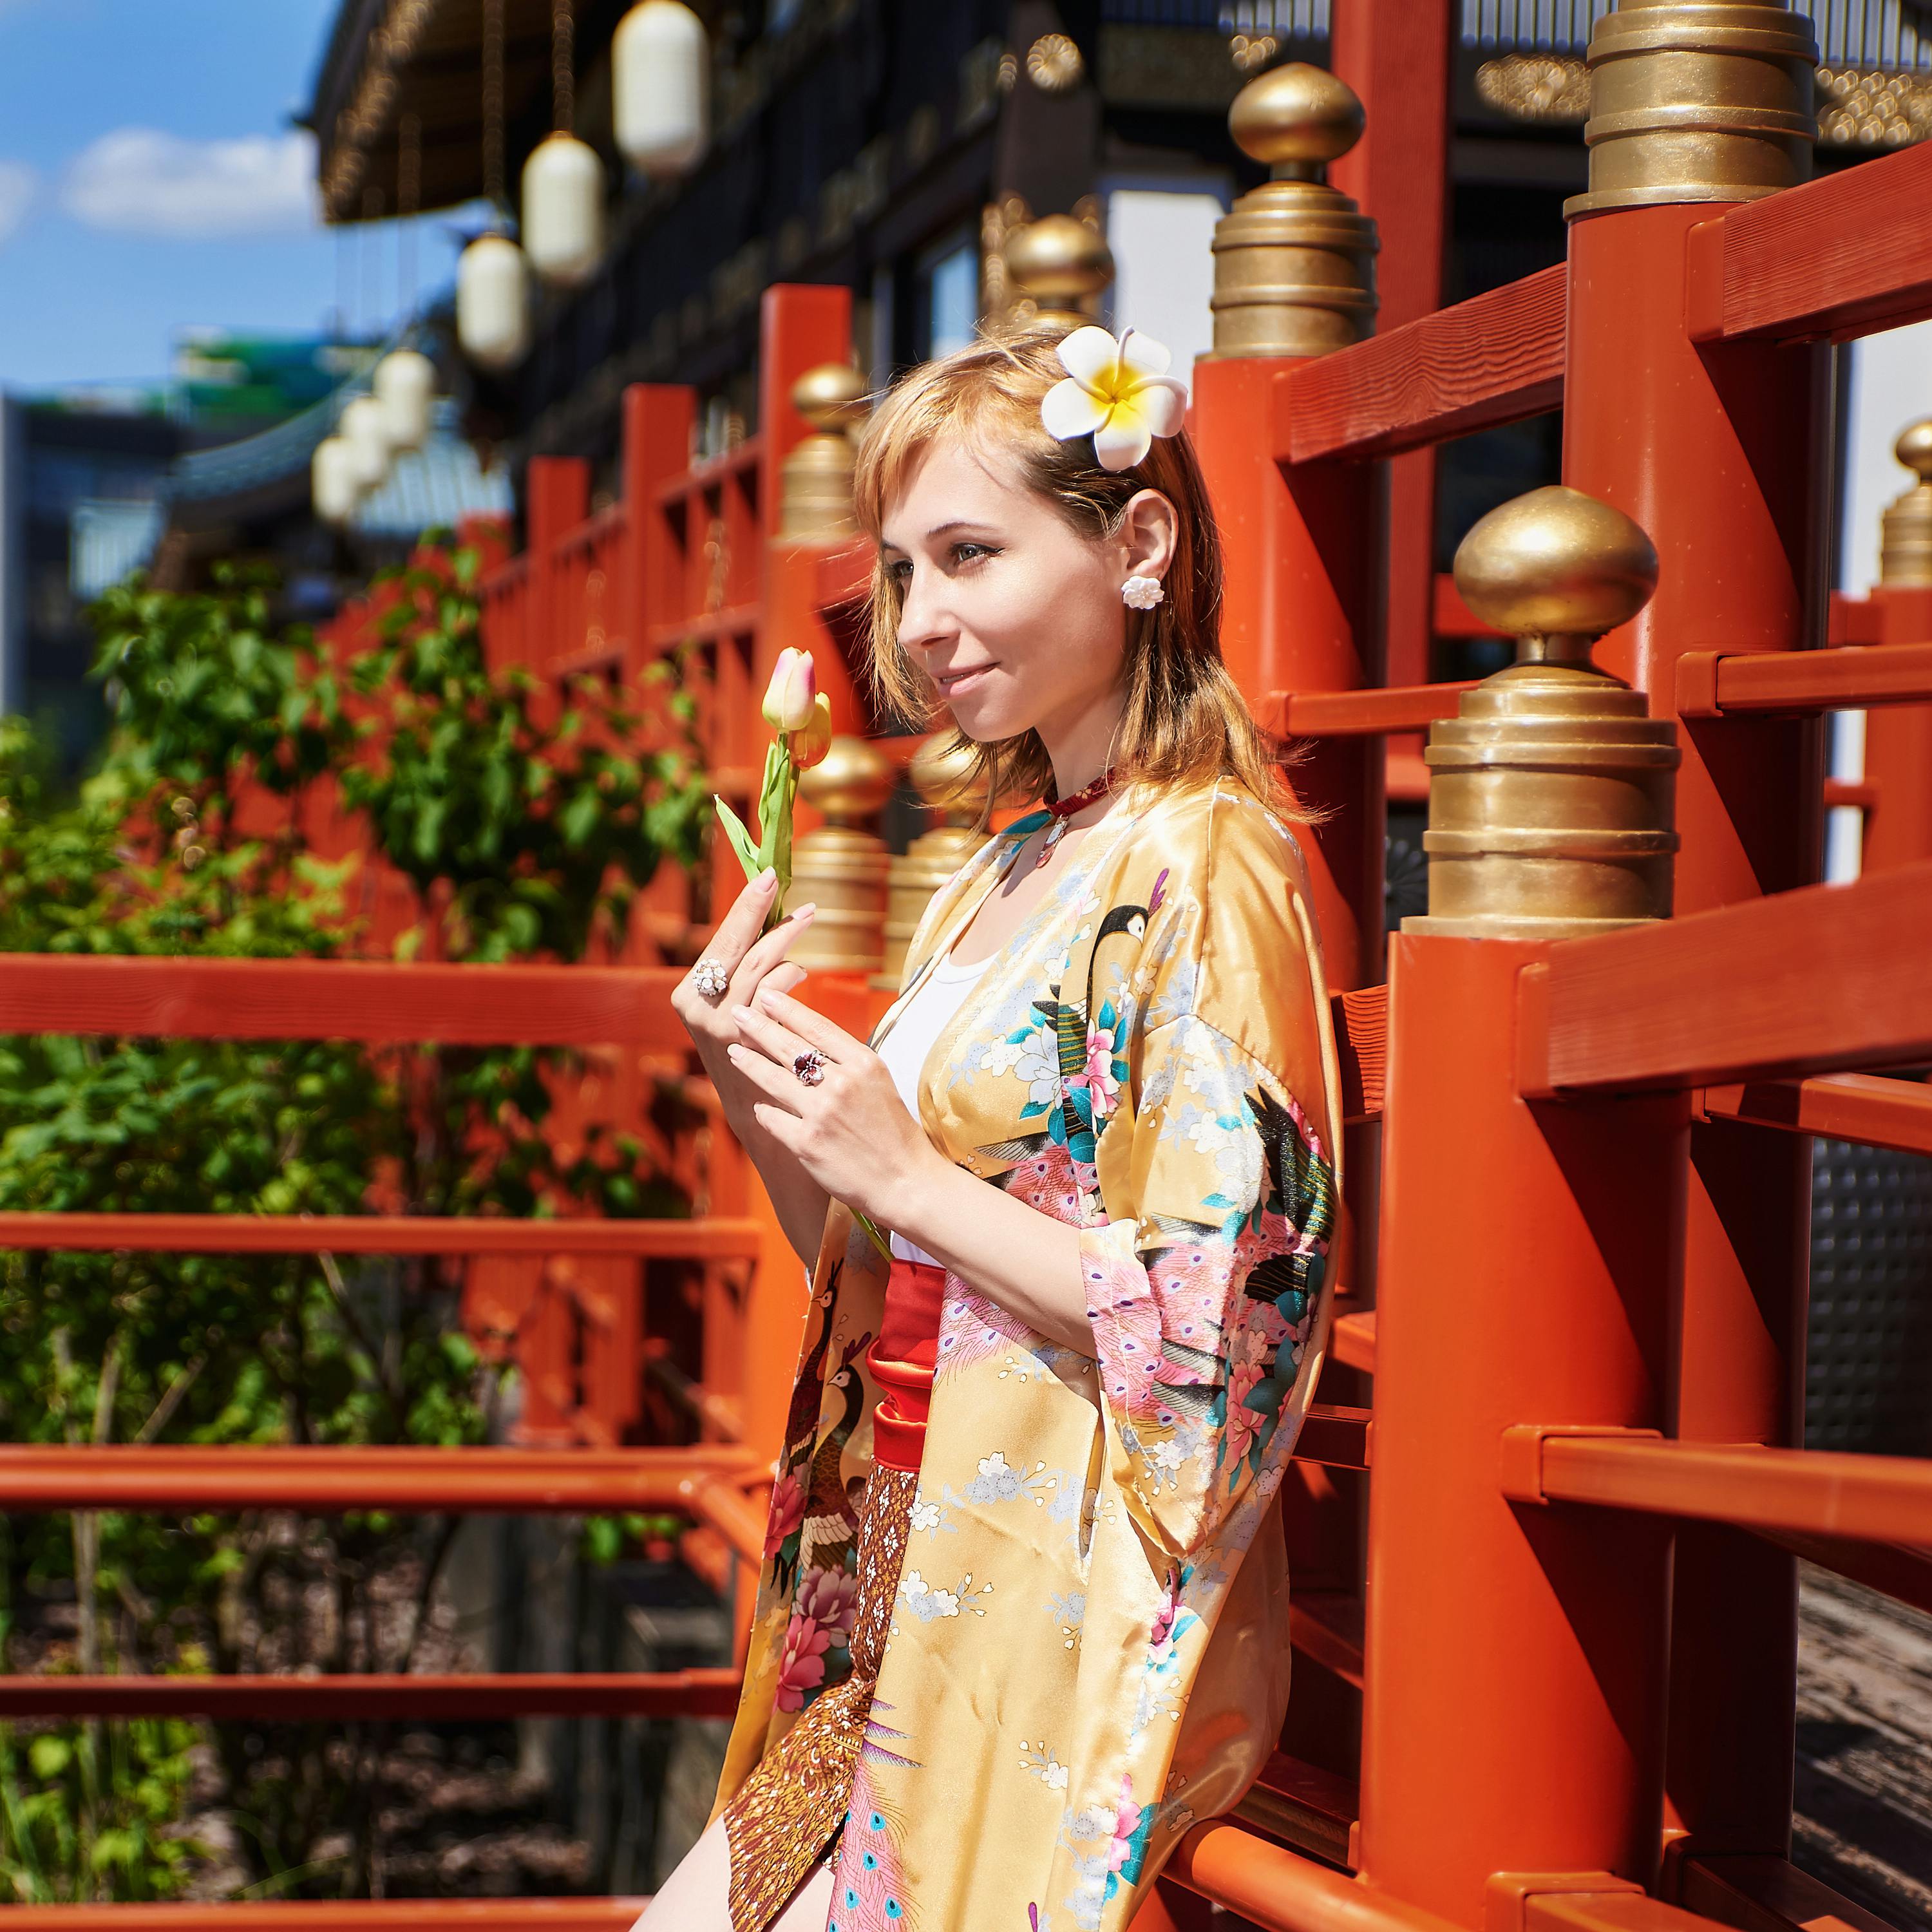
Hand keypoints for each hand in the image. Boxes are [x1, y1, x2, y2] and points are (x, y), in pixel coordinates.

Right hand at [671, 868, 815, 1096]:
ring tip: (804, 919)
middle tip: (783, 879)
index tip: (767, 876)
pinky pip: (776, 990)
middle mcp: (698, 1008)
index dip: (745, 906)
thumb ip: (742, 972)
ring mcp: (721, 1025)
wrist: (760, 1113)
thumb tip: (767, 915)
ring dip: (786, 939)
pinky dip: (790, 973)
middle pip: (737, 943)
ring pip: (761, 964)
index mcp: (688, 995)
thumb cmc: (751, 1054)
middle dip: (762, 908)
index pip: (721, 940)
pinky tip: (799, 972)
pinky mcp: (748, 1038)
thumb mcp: (733, 1011)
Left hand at [724, 984, 946, 1230]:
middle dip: (758, 1027)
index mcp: (864, 1064)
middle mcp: (842, 1083)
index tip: (765, 996)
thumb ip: (848, 1061)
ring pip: (773, 1079)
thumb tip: (809, 1041)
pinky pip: (772, 1117)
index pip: (817, 1027)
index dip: (787, 1010)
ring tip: (734, 1051)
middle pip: (789, 1047)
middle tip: (738, 1013)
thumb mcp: (880, 1084)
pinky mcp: (806, 1143)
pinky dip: (763, 1110)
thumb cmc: (894, 1132)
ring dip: (749, 1062)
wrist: (905, 1181)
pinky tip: (759, 1106)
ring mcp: (822, 1113)